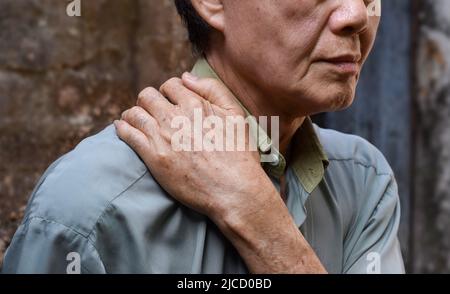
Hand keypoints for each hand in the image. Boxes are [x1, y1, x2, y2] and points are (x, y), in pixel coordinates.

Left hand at [115, 72, 325, 272]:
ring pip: (134, 113)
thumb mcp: (236, 114)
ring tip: (136, 120)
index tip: (170, 102)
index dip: (170, 92)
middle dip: (150, 101)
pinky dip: (122, 128)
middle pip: (148, 96)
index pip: (170, 85)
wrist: (233, 189)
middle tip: (153, 112)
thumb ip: (213, 89)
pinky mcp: (153, 157)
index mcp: (195, 104)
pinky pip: (127, 134)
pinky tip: (122, 128)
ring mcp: (162, 137)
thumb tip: (186, 77)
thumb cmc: (239, 154)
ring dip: (134, 113)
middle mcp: (175, 117)